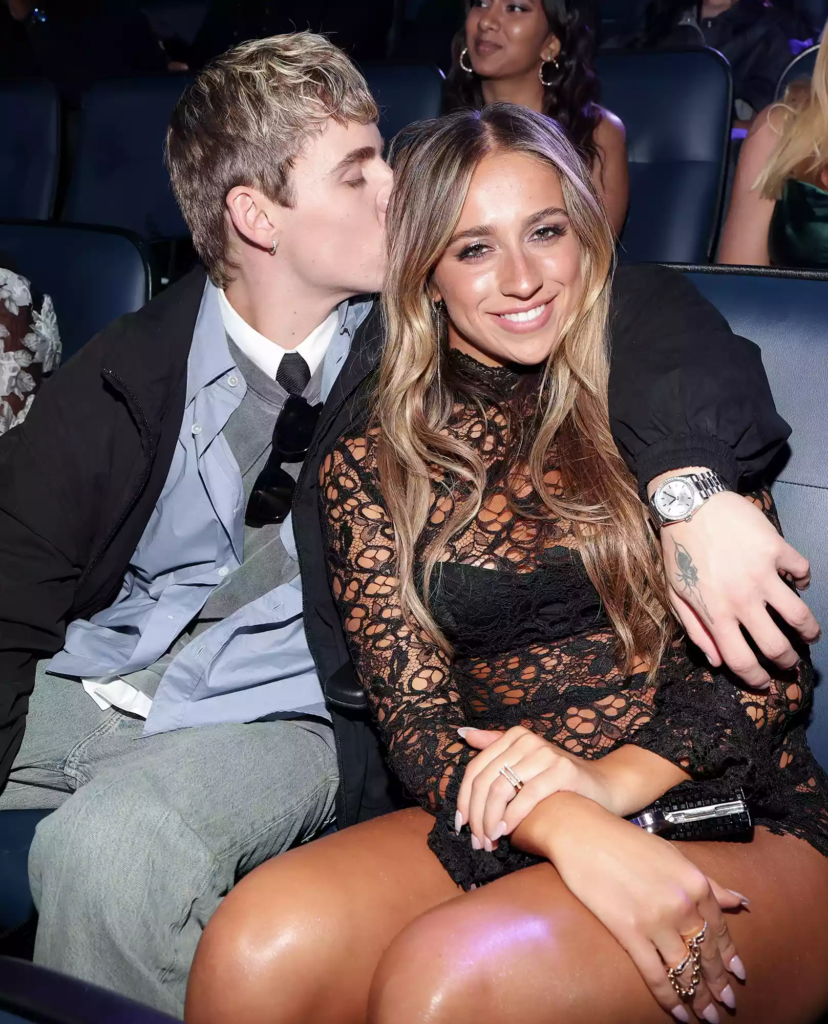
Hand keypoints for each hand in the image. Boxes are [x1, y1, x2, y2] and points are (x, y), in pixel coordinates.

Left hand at [455, 726, 615, 848]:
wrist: (603, 787)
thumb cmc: (558, 780)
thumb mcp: (524, 761)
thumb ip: (495, 746)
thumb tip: (464, 733)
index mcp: (514, 736)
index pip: (476, 768)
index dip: (463, 798)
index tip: (461, 824)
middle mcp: (528, 740)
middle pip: (486, 780)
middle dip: (476, 814)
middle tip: (475, 840)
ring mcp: (546, 753)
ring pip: (502, 789)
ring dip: (490, 820)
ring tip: (489, 841)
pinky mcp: (563, 770)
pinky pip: (527, 796)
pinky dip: (512, 817)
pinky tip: (506, 833)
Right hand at [534, 793, 747, 1022]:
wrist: (583, 833)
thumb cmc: (626, 840)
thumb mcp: (673, 855)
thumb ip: (708, 882)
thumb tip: (740, 902)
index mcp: (695, 882)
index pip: (719, 930)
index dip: (729, 957)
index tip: (738, 976)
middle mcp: (682, 904)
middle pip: (706, 954)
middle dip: (718, 984)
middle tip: (728, 1005)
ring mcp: (656, 920)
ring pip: (685, 970)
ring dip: (699, 998)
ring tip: (708, 1017)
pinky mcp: (629, 932)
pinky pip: (655, 975)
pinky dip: (670, 999)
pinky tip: (680, 1014)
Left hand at [654, 485, 819, 687]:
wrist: (688, 504)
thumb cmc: (678, 550)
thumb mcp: (675, 594)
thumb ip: (695, 630)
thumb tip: (716, 661)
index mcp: (714, 613)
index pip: (741, 660)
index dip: (756, 678)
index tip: (765, 683)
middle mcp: (740, 598)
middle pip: (776, 646)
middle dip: (788, 662)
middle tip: (790, 662)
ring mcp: (761, 574)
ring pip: (799, 616)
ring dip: (809, 631)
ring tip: (808, 633)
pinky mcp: (776, 549)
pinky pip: (802, 571)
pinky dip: (803, 580)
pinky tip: (796, 581)